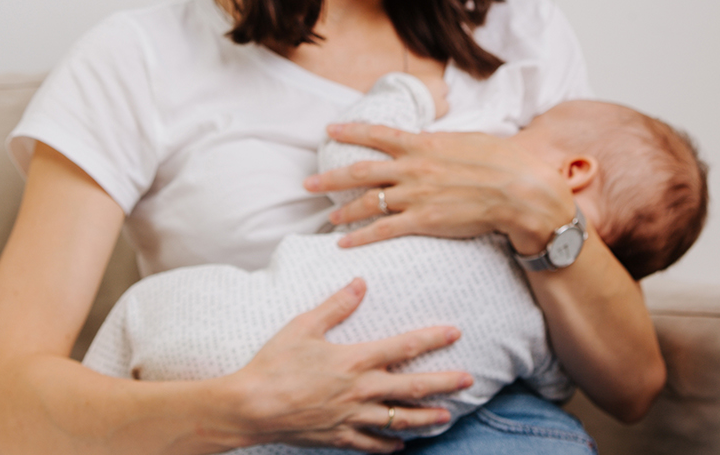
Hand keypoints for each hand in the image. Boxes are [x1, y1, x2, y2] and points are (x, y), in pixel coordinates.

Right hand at [228, 278, 472, 452]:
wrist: (251, 407)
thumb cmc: (274, 363)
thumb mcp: (303, 326)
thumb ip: (336, 306)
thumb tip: (360, 282)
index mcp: (355, 360)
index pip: (404, 346)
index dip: (432, 338)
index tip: (455, 333)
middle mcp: (360, 391)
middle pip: (412, 387)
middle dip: (444, 383)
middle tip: (468, 380)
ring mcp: (352, 417)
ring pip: (399, 420)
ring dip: (426, 418)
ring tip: (447, 416)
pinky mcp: (339, 437)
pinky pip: (371, 444)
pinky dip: (388, 445)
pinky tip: (400, 445)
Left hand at [304, 123, 573, 254]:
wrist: (520, 191)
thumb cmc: (504, 163)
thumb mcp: (470, 141)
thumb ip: (443, 144)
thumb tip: (431, 142)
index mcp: (424, 144)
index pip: (378, 135)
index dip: (350, 131)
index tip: (329, 130)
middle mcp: (413, 168)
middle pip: (360, 172)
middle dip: (330, 178)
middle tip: (307, 183)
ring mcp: (416, 196)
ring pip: (367, 203)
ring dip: (343, 211)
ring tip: (327, 217)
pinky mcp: (423, 221)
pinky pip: (383, 230)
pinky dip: (361, 236)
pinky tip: (344, 241)